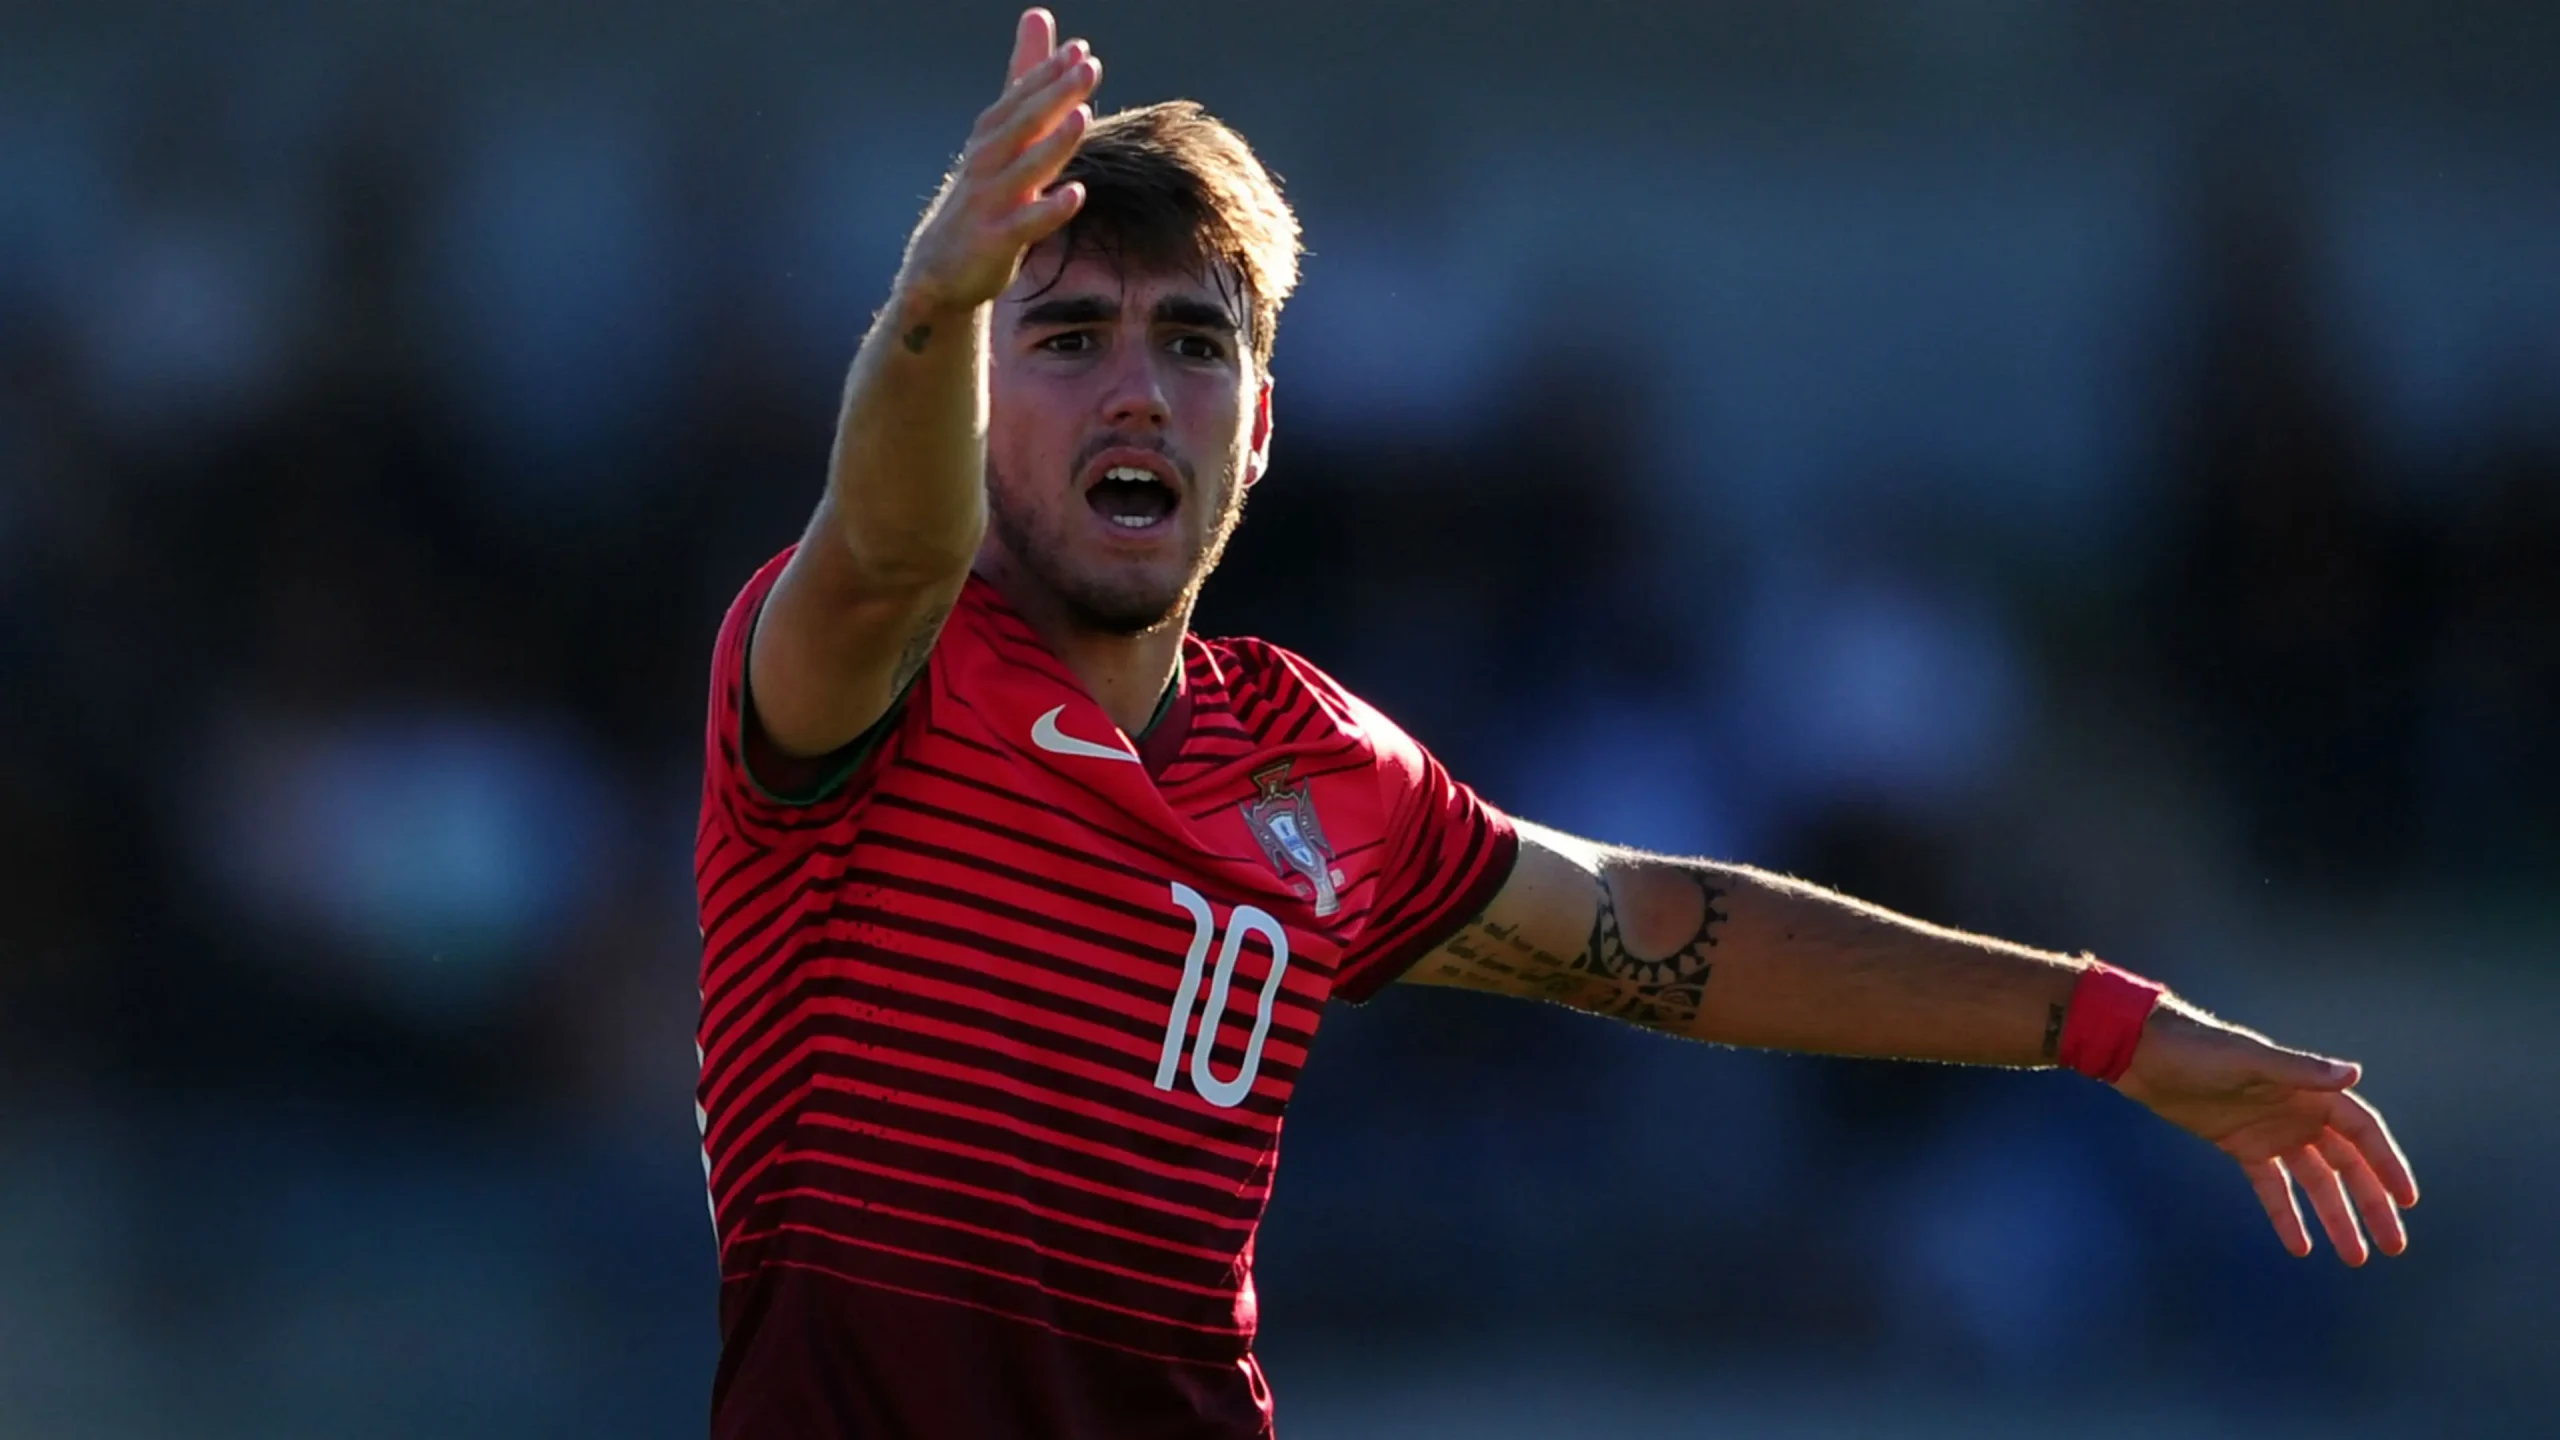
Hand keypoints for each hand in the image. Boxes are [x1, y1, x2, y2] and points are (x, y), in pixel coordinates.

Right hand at [896, 9, 1100, 319]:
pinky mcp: (994, 240)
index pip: (1019, 98)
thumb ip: (1025, 81)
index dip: (1047, 73)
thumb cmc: (984, 194)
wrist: (941, 267)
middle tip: (1087, 68)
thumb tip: (1039, 16)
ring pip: (1023, 170)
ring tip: (1082, 115)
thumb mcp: (1004, 135)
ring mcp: (988, 202)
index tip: (1079, 49)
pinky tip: (1075, 195)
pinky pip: (1024, 224)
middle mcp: (986, 162)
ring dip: (1052, 144)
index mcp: (991, 136)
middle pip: (1022, 124)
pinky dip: (1048, 210)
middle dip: (1053, 95)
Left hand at [2114, 1003, 2419, 1264]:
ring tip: (2356, 1258)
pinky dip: (2286, 1215)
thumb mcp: (2250, 1060)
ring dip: (2336, 1218)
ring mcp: (2271, 1131)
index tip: (2407, 1202)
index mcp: (2309, 1092)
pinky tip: (2300, 1248)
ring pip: (2314, 1182)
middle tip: (2393, 1247)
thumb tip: (2353, 1072)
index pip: (2362, 1134)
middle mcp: (2298, 1113)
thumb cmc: (2200, 1049)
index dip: (2387, 1166)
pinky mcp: (2241, 1145)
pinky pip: (2272, 1187)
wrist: (2147, 1054)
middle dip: (2371, 1204)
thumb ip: (2300, 1070)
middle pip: (2347, 1165)